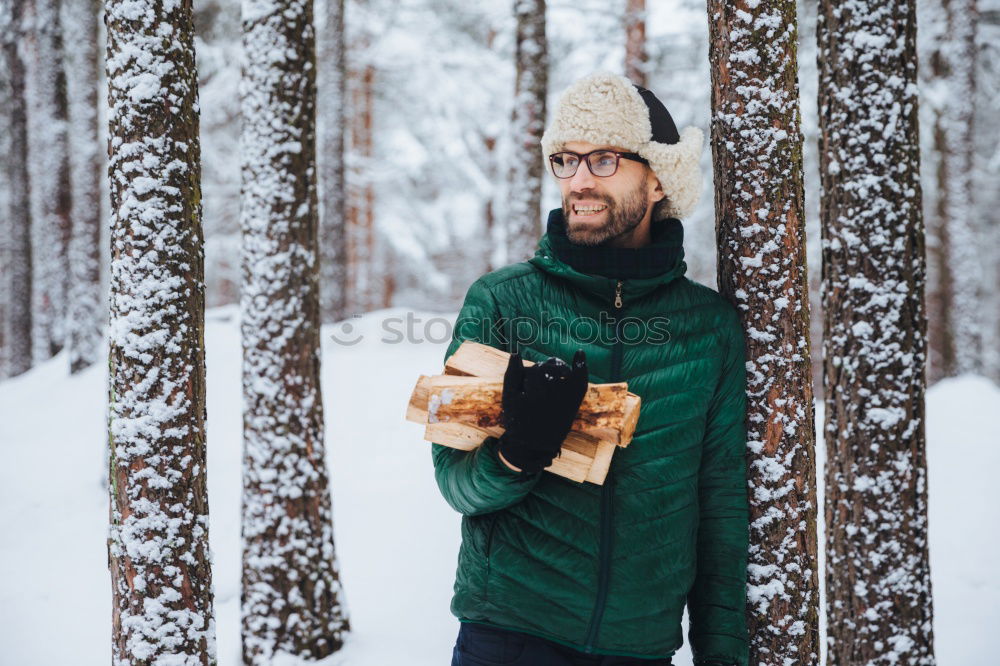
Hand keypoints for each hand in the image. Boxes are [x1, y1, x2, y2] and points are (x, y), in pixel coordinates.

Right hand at [497, 349, 587, 473]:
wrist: (534, 444)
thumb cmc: (518, 420)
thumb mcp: (509, 398)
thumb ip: (512, 375)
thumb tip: (515, 353)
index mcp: (534, 394)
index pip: (534, 371)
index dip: (528, 374)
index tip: (524, 385)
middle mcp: (553, 395)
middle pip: (548, 369)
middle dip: (542, 369)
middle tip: (537, 376)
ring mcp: (566, 398)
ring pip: (562, 371)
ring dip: (557, 367)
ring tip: (551, 370)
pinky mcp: (574, 403)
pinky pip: (580, 380)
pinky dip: (580, 367)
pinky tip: (579, 353)